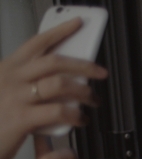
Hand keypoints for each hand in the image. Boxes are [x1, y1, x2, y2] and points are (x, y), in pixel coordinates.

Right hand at [0, 18, 107, 158]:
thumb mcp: (7, 93)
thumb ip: (29, 84)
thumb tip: (63, 80)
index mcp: (8, 69)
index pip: (36, 43)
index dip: (59, 31)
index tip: (77, 24)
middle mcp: (11, 78)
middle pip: (55, 62)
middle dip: (83, 65)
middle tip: (100, 72)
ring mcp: (16, 97)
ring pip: (60, 84)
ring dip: (84, 92)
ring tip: (93, 100)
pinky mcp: (21, 118)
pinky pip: (58, 111)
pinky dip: (76, 115)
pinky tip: (81, 120)